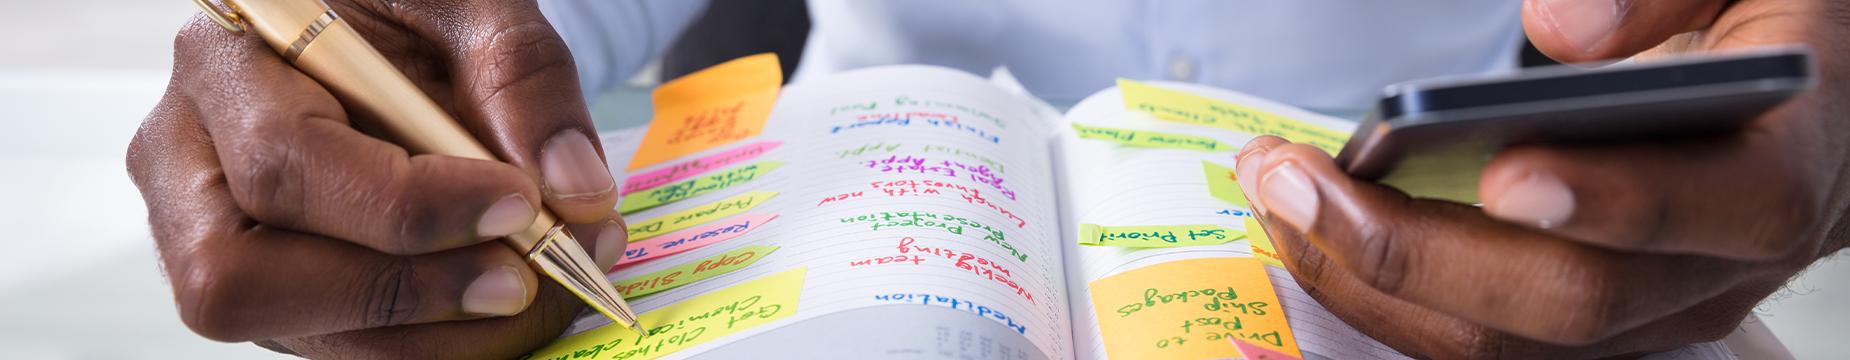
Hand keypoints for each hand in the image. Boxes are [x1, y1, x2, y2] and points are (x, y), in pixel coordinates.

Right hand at [128, 0, 625, 356]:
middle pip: (241, 278)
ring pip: (298, 333)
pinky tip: (514, 306)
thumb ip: (521, 77)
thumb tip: (573, 193)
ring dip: (441, 333)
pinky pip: (350, 346)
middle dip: (403, 291)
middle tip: (523, 277)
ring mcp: (221, 241)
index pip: (283, 163)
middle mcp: (192, 164)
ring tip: (547, 288)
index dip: (405, 207)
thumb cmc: (414, 7)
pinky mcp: (280, 293)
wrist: (395, 29)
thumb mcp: (469, 4)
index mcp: (223, 63)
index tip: (520, 202)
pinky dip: (444, 341)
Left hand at [1236, 0, 1849, 356]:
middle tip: (1298, 181)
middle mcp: (1721, 263)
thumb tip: (1562, 26)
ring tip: (1279, 196)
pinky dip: (1386, 293)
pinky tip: (1313, 229)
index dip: (1612, 202)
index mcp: (1784, 168)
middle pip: (1572, 300)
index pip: (1715, 205)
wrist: (1809, 118)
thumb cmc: (1774, 33)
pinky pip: (1481, 337)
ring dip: (1374, 280)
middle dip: (1413, 248)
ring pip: (1507, 341)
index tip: (1506, 172)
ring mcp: (1652, 309)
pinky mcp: (1591, 326)